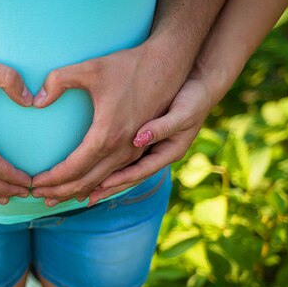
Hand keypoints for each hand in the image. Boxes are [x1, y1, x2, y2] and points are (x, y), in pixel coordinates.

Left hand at [30, 41, 185, 205]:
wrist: (169, 64)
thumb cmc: (129, 65)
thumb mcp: (91, 67)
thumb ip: (58, 80)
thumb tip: (36, 101)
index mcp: (107, 135)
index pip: (73, 169)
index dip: (51, 179)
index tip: (33, 183)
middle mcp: (123, 150)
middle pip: (86, 183)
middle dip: (59, 192)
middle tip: (36, 196)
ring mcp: (135, 152)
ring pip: (102, 184)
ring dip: (77, 193)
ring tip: (55, 199)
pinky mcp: (142, 149)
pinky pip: (118, 177)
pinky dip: (99, 189)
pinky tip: (87, 194)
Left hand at [89, 78, 214, 204]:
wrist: (203, 86)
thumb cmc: (194, 98)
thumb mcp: (182, 112)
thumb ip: (163, 127)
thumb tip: (138, 139)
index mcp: (170, 152)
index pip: (140, 172)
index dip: (119, 180)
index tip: (98, 187)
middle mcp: (160, 154)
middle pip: (131, 177)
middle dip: (107, 189)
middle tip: (84, 200)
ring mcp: (154, 148)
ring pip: (126, 170)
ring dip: (106, 181)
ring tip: (85, 191)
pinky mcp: (148, 139)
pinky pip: (126, 157)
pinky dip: (111, 165)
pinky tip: (95, 168)